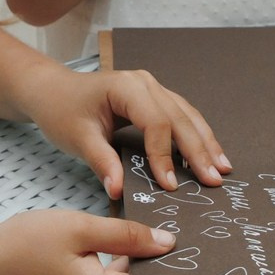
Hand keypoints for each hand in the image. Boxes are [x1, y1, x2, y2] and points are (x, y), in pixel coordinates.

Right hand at [0, 210, 176, 274]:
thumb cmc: (20, 249)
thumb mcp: (78, 228)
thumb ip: (126, 234)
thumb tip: (167, 243)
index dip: (177, 263)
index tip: (193, 239)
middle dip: (161, 259)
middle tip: (177, 227)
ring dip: (140, 261)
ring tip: (153, 229)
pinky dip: (120, 266)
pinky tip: (122, 240)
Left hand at [24, 63, 228, 196]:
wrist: (51, 91)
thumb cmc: (61, 110)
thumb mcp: (77, 138)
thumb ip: (101, 163)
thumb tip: (118, 191)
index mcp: (126, 87)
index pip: (156, 123)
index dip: (165, 156)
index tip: (170, 186)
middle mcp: (145, 83)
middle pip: (180, 118)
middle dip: (199, 150)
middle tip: (214, 181)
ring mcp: (152, 88)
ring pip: (187, 115)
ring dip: (205, 142)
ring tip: (222, 169)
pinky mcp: (153, 99)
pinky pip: (180, 116)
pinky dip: (196, 136)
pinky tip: (208, 154)